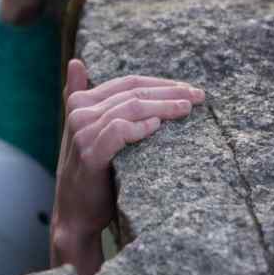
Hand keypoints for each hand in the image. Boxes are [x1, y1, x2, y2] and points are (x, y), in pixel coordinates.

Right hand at [51, 60, 205, 274]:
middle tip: (198, 96)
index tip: (187, 88)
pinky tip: (159, 127)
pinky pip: (120, 130)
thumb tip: (75, 62)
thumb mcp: (84, 132)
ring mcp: (82, 132)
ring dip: (164, 106)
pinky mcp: (89, 153)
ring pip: (131, 108)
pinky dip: (141, 127)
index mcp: (79, 102)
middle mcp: (78, 112)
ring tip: (188, 109)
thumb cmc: (90, 171)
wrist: (76, 212)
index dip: (159, 83)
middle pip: (132, 92)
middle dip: (169, 92)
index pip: (126, 83)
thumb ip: (80, 96)